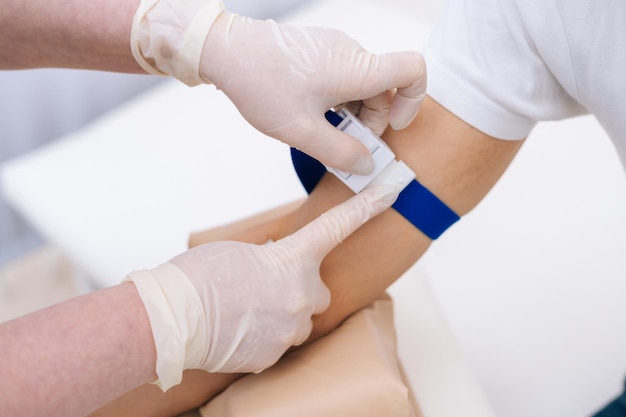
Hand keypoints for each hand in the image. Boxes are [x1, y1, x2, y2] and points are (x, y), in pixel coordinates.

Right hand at [127, 185, 399, 390]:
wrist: (171, 319)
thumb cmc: (197, 277)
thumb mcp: (242, 252)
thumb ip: (273, 259)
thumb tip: (279, 273)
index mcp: (293, 259)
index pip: (339, 226)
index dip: (368, 206)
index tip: (393, 189)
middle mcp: (302, 295)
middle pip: (316, 292)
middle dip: (297, 289)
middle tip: (261, 288)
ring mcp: (290, 329)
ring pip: (296, 320)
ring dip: (278, 314)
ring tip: (241, 310)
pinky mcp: (274, 355)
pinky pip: (278, 342)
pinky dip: (263, 335)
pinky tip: (238, 328)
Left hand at [200, 11, 426, 173]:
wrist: (227, 51)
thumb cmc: (261, 84)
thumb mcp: (303, 132)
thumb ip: (341, 154)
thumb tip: (367, 164)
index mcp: (357, 69)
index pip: (413, 71)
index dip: (413, 101)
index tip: (393, 127)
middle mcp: (352, 53)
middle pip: (385, 89)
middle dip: (371, 122)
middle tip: (344, 146)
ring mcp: (336, 48)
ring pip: (363, 86)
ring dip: (352, 114)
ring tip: (320, 133)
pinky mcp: (321, 50)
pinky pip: (344, 77)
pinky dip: (338, 101)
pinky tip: (312, 116)